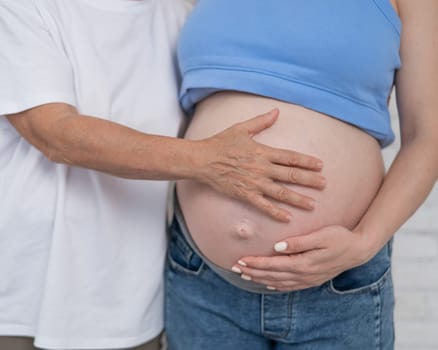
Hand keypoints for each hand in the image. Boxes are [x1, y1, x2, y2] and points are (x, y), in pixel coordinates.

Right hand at [196, 108, 325, 221]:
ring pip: (281, 192)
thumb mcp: (241, 128)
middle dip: (309, 180)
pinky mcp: (245, 194)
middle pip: (290, 175)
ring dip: (298, 199)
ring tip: (313, 204)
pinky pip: (263, 205)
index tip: (320, 165)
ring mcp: (254, 183)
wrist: (202, 160)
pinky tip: (287, 218)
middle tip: (325, 184)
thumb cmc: (220, 143)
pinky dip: (276, 212)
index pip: (290, 156)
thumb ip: (261, 121)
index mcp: (263, 151)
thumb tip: (276, 111)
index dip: (307, 161)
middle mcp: (262, 168)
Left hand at [232, 225, 373, 290]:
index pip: (273, 265)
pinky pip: (290, 286)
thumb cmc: (339, 238)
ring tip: (245, 276)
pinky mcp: (312, 279)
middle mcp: (304, 274)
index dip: (255, 263)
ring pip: (278, 282)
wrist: (359, 250)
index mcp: (303, 263)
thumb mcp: (320, 236)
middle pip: (272, 275)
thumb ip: (298, 242)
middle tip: (235, 267)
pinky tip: (268, 284)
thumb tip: (277, 247)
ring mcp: (308, 279)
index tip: (240, 259)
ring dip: (260, 279)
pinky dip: (276, 286)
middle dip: (252, 271)